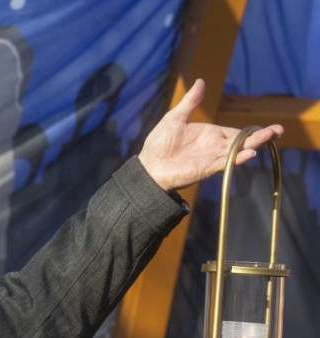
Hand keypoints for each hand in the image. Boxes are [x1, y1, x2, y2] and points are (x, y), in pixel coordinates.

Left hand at [138, 79, 283, 190]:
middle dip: (260, 136)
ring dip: (254, 144)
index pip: (235, 132)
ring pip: (238, 150)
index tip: (267, 128)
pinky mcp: (206, 168)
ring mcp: (212, 158)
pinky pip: (225, 162)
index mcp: (210, 134)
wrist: (148, 167)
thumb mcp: (175, 118)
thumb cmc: (158, 144)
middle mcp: (215, 146)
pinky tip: (249, 153)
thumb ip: (190, 102)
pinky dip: (237, 158)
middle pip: (242, 141)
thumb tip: (200, 81)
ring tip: (271, 137)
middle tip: (278, 131)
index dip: (251, 130)